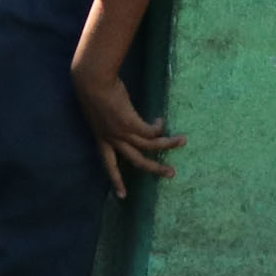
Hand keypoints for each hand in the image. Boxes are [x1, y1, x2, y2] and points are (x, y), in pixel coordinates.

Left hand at [76, 70, 181, 199]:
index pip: (108, 164)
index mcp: (101, 138)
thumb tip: (121, 119)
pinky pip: (152, 132)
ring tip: (183, 141)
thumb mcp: (98, 110)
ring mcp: (122, 133)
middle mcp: (112, 139)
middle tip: (171, 174)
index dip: (116, 179)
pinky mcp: (131, 124)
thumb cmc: (92, 89)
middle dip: (154, 169)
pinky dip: (159, 127)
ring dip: (168, 145)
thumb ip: (109, 119)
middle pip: (136, 161)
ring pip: (150, 147)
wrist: (91, 80)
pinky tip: (161, 119)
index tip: (122, 196)